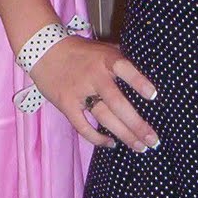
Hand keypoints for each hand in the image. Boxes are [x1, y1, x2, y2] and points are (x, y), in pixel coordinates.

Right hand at [29, 37, 158, 151]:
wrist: (44, 51)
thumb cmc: (82, 52)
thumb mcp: (103, 49)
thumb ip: (122, 61)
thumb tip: (150, 71)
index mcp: (106, 60)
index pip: (125, 69)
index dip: (139, 82)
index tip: (154, 96)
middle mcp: (94, 76)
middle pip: (118, 103)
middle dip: (137, 124)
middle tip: (153, 140)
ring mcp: (79, 92)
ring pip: (104, 117)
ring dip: (124, 135)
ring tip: (141, 147)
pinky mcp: (66, 104)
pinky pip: (82, 126)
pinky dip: (97, 138)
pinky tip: (112, 144)